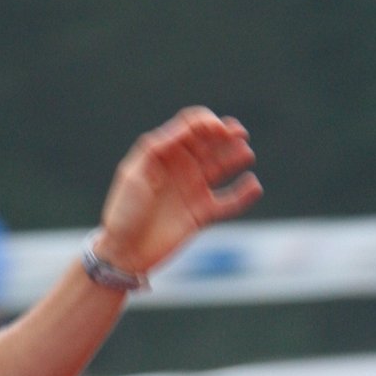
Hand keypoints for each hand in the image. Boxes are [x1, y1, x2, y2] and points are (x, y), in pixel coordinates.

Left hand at [96, 107, 259, 278]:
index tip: (217, 129)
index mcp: (163, 154)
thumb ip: (158, 148)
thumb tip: (188, 127)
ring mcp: (193, 190)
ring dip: (236, 157)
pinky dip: (243, 194)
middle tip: (239, 135)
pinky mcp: (202, 214)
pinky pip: (229, 202)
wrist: (123, 253)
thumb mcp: (134, 174)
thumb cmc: (123, 211)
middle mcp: (181, 169)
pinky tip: (253, 185)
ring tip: (245, 154)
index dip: (207, 122)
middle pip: (210, 143)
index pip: (191, 128)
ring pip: (222, 167)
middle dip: (226, 134)